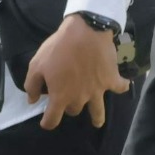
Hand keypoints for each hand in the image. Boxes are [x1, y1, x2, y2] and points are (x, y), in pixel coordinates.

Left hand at [22, 14, 128, 129]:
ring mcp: (98, 91)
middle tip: (68, 97)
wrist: (85, 31)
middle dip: (69, 107)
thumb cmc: (59, 47)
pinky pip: (120, 88)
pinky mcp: (111, 79)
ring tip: (97, 121)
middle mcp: (80, 98)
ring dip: (97, 118)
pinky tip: (122, 85)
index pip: (52, 120)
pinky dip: (121, 87)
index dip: (47, 123)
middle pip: (74, 111)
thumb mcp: (37, 64)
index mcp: (60, 96)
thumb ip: (32, 85)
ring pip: (98, 112)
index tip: (46, 122)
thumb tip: (33, 100)